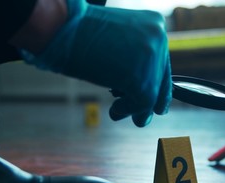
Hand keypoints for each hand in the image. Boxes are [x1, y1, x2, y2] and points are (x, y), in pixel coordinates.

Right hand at [21, 0, 171, 126]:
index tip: (158, 106)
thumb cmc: (80, 35)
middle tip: (139, 117)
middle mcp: (159, 37)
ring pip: (153, 94)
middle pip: (161, 79)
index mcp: (154, 24)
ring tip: (118, 111)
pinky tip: (115, 110)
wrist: (62, 29)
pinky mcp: (142, 79)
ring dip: (135, 107)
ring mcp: (152, 57)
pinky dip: (127, 110)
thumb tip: (150, 96)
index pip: (162, 63)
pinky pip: (142, 104)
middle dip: (148, 100)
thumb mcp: (119, 41)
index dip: (158, 86)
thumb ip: (138, 60)